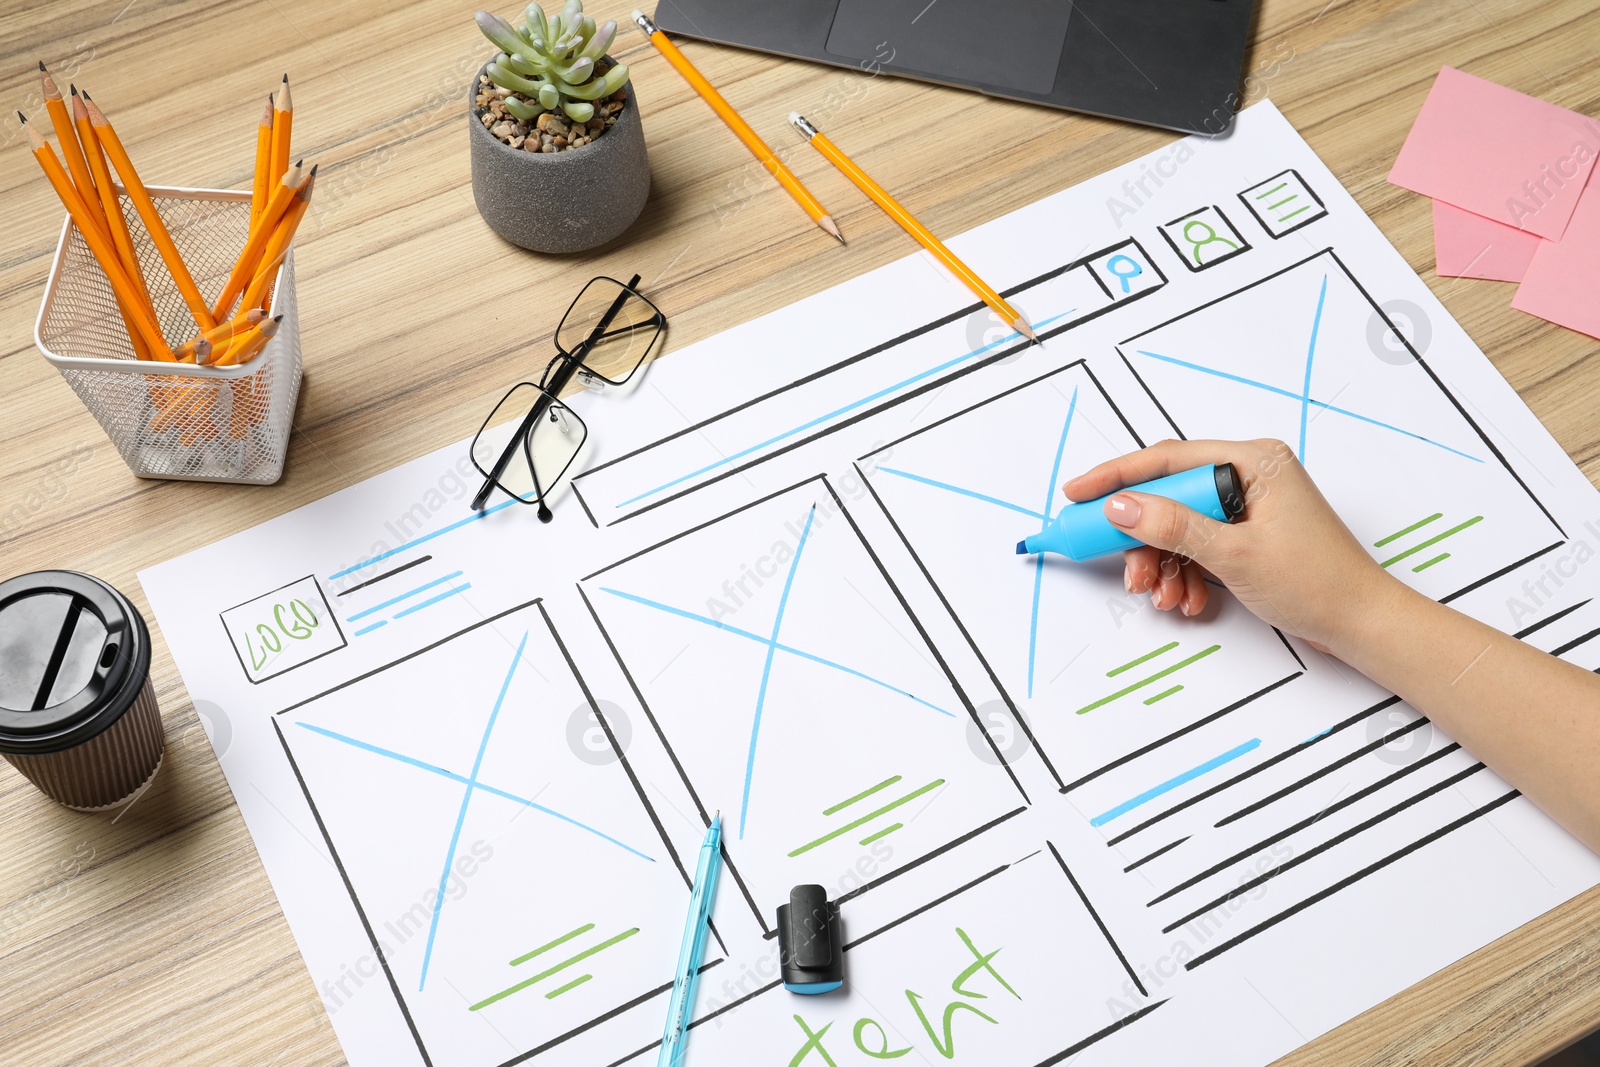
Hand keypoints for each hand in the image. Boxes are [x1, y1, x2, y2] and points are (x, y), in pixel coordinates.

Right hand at [1061, 438, 1396, 650]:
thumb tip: (1122, 506)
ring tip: (1162, 594)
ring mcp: (1248, 507)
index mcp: (1253, 461)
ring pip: (1178, 526)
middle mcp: (1249, 475)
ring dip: (1163, 563)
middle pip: (1169, 495)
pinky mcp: (1246, 535)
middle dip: (1144, 537)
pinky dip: (1184, 572)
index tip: (1078, 492)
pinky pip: (1196, 545)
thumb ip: (1173, 526)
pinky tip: (1187, 598)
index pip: (1168, 458)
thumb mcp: (1234, 553)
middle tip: (1125, 566)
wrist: (1361, 624)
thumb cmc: (1318, 582)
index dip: (1117, 476)